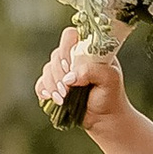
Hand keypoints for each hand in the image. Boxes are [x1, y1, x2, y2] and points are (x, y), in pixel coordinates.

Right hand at [34, 24, 142, 153]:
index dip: (66, 48)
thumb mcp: (109, 79)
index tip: (70, 65)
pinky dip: (44, 91)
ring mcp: (62, 72)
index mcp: (87, 50)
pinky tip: (52, 98)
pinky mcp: (54, 86)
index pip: (70, 36)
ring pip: (47, 70)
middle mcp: (73, 58)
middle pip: (56, 55)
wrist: (106, 117)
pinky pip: (41, 84)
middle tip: (67, 89)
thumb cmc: (111, 94)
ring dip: (53, 85)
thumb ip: (91, 71)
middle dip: (59, 74)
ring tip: (63, 99)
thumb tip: (69, 77)